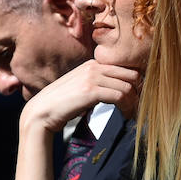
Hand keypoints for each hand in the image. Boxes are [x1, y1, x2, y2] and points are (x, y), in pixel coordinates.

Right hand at [19, 60, 141, 134]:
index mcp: (93, 63)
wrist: (41, 112)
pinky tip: (125, 116)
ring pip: (128, 87)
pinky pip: (120, 96)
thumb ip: (99, 84)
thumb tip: (120, 91)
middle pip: (131, 75)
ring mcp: (92, 77)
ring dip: (133, 103)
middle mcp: (94, 66)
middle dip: (138, 92)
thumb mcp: (82, 87)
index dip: (135, 84)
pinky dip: (126, 107)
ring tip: (131, 114)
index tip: (136, 99)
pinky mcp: (91, 90)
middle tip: (138, 107)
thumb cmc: (62, 104)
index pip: (125, 68)